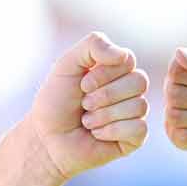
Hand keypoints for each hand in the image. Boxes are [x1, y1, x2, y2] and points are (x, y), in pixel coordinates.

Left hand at [28, 31, 149, 180]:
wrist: (47, 139)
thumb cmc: (56, 102)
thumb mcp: (67, 64)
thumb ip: (93, 45)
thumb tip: (124, 55)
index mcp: (116, 69)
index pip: (128, 61)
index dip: (104, 74)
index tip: (83, 85)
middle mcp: (130, 89)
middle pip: (139, 82)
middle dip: (105, 95)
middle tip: (84, 105)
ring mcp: (135, 113)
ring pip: (139, 106)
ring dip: (104, 116)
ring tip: (87, 121)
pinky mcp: (136, 137)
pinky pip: (139, 128)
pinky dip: (112, 131)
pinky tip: (97, 135)